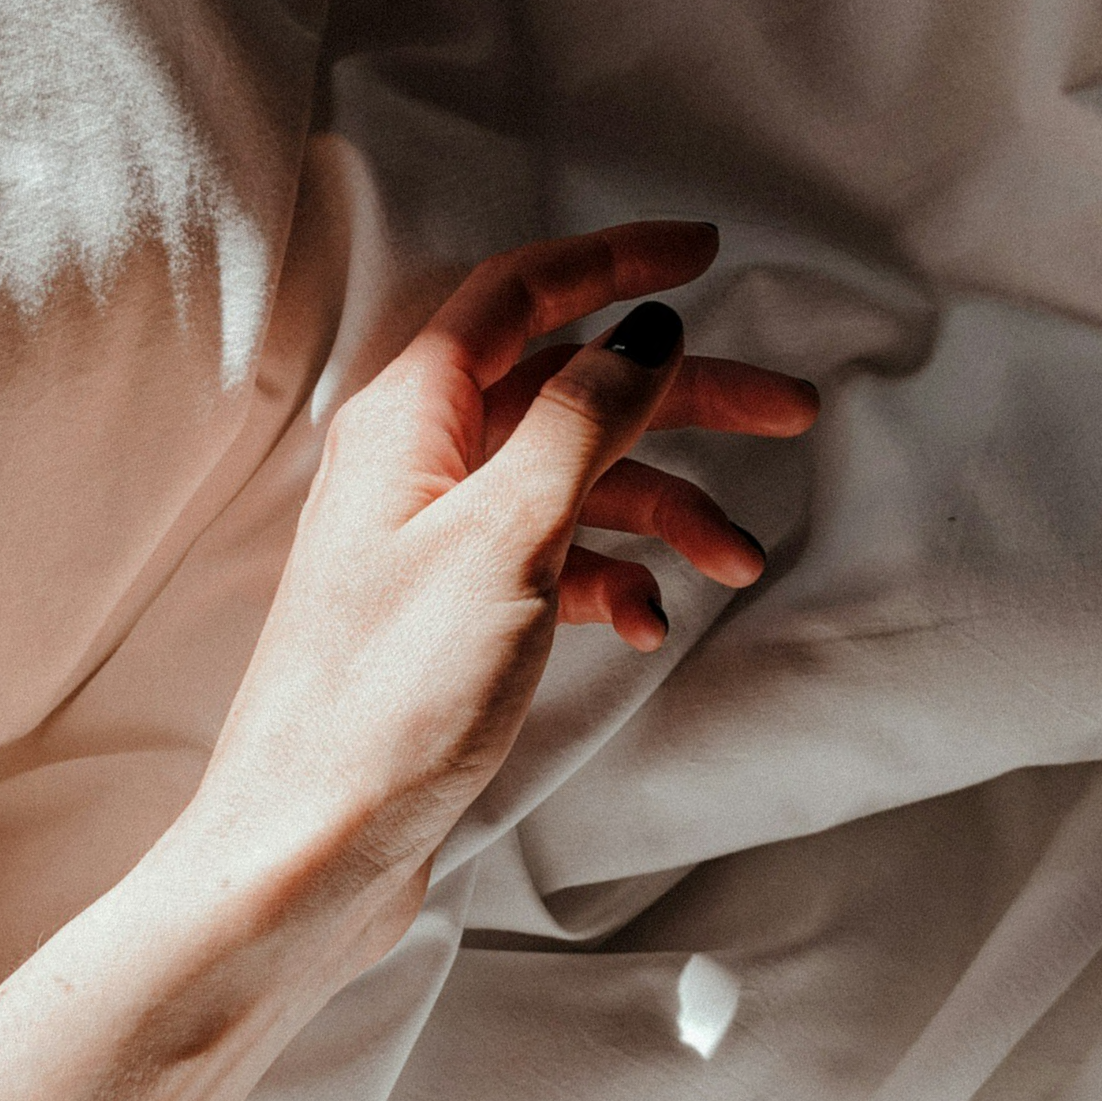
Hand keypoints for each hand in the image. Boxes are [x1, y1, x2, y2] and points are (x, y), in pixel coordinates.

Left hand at [194, 222, 817, 930]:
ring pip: (574, 485)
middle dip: (679, 400)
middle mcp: (418, 466)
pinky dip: (614, 580)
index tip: (704, 252)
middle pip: (568, 391)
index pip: (520, 295)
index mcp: (410, 418)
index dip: (614, 262)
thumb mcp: (506, 536)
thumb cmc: (387, 697)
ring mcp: (436, 542)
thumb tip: (641, 333)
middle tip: (788, 411)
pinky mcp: (455, 613)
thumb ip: (580, 422)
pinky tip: (650, 622)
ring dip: (663, 510)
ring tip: (737, 559)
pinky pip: (555, 563)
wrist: (313, 848)